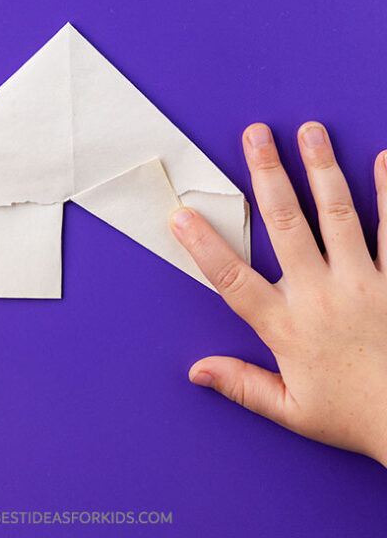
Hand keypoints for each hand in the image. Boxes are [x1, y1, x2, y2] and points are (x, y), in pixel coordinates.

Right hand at [170, 122, 386, 464]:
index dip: (203, 246)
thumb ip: (243, 385)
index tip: (180, 214)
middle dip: (267, 175)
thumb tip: (196, 371)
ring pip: (338, 215)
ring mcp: (363, 283)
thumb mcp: (293, 411)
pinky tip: (383, 159)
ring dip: (321, 169)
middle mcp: (321, 296)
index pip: (232, 281)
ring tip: (310, 130)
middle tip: (255, 134)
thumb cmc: (356, 417)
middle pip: (286, 226)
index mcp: (288, 327)